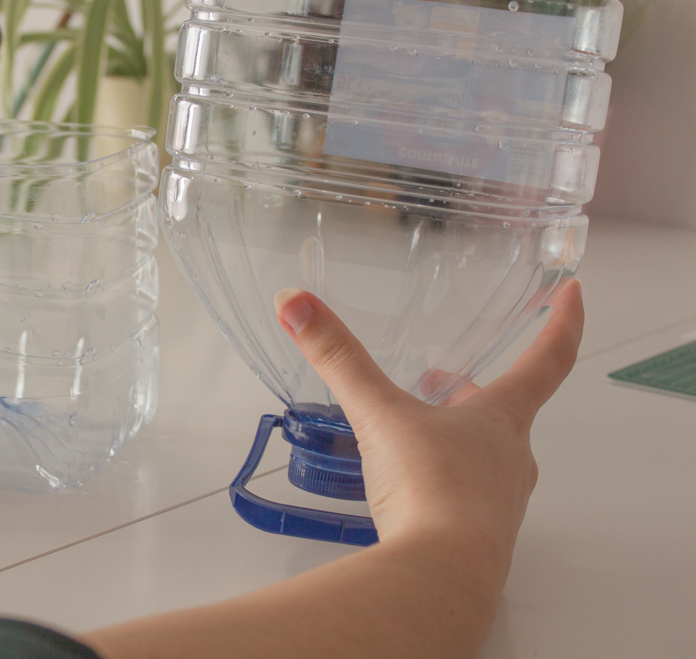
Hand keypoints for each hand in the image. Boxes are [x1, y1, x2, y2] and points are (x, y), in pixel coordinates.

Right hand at [273, 279, 583, 559]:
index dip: (563, 321)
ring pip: (486, 458)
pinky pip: (465, 500)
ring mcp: (499, 502)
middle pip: (508, 413)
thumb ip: (337, 358)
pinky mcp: (476, 537)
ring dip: (457, 441)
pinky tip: (410, 491)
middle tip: (445, 384)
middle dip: (477, 395)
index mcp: (503, 419)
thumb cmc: (432, 491)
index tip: (573, 292)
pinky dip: (443, 485)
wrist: (441, 577)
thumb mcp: (378, 414)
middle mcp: (511, 459)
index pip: (548, 359)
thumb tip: (297, 303)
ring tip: (415, 437)